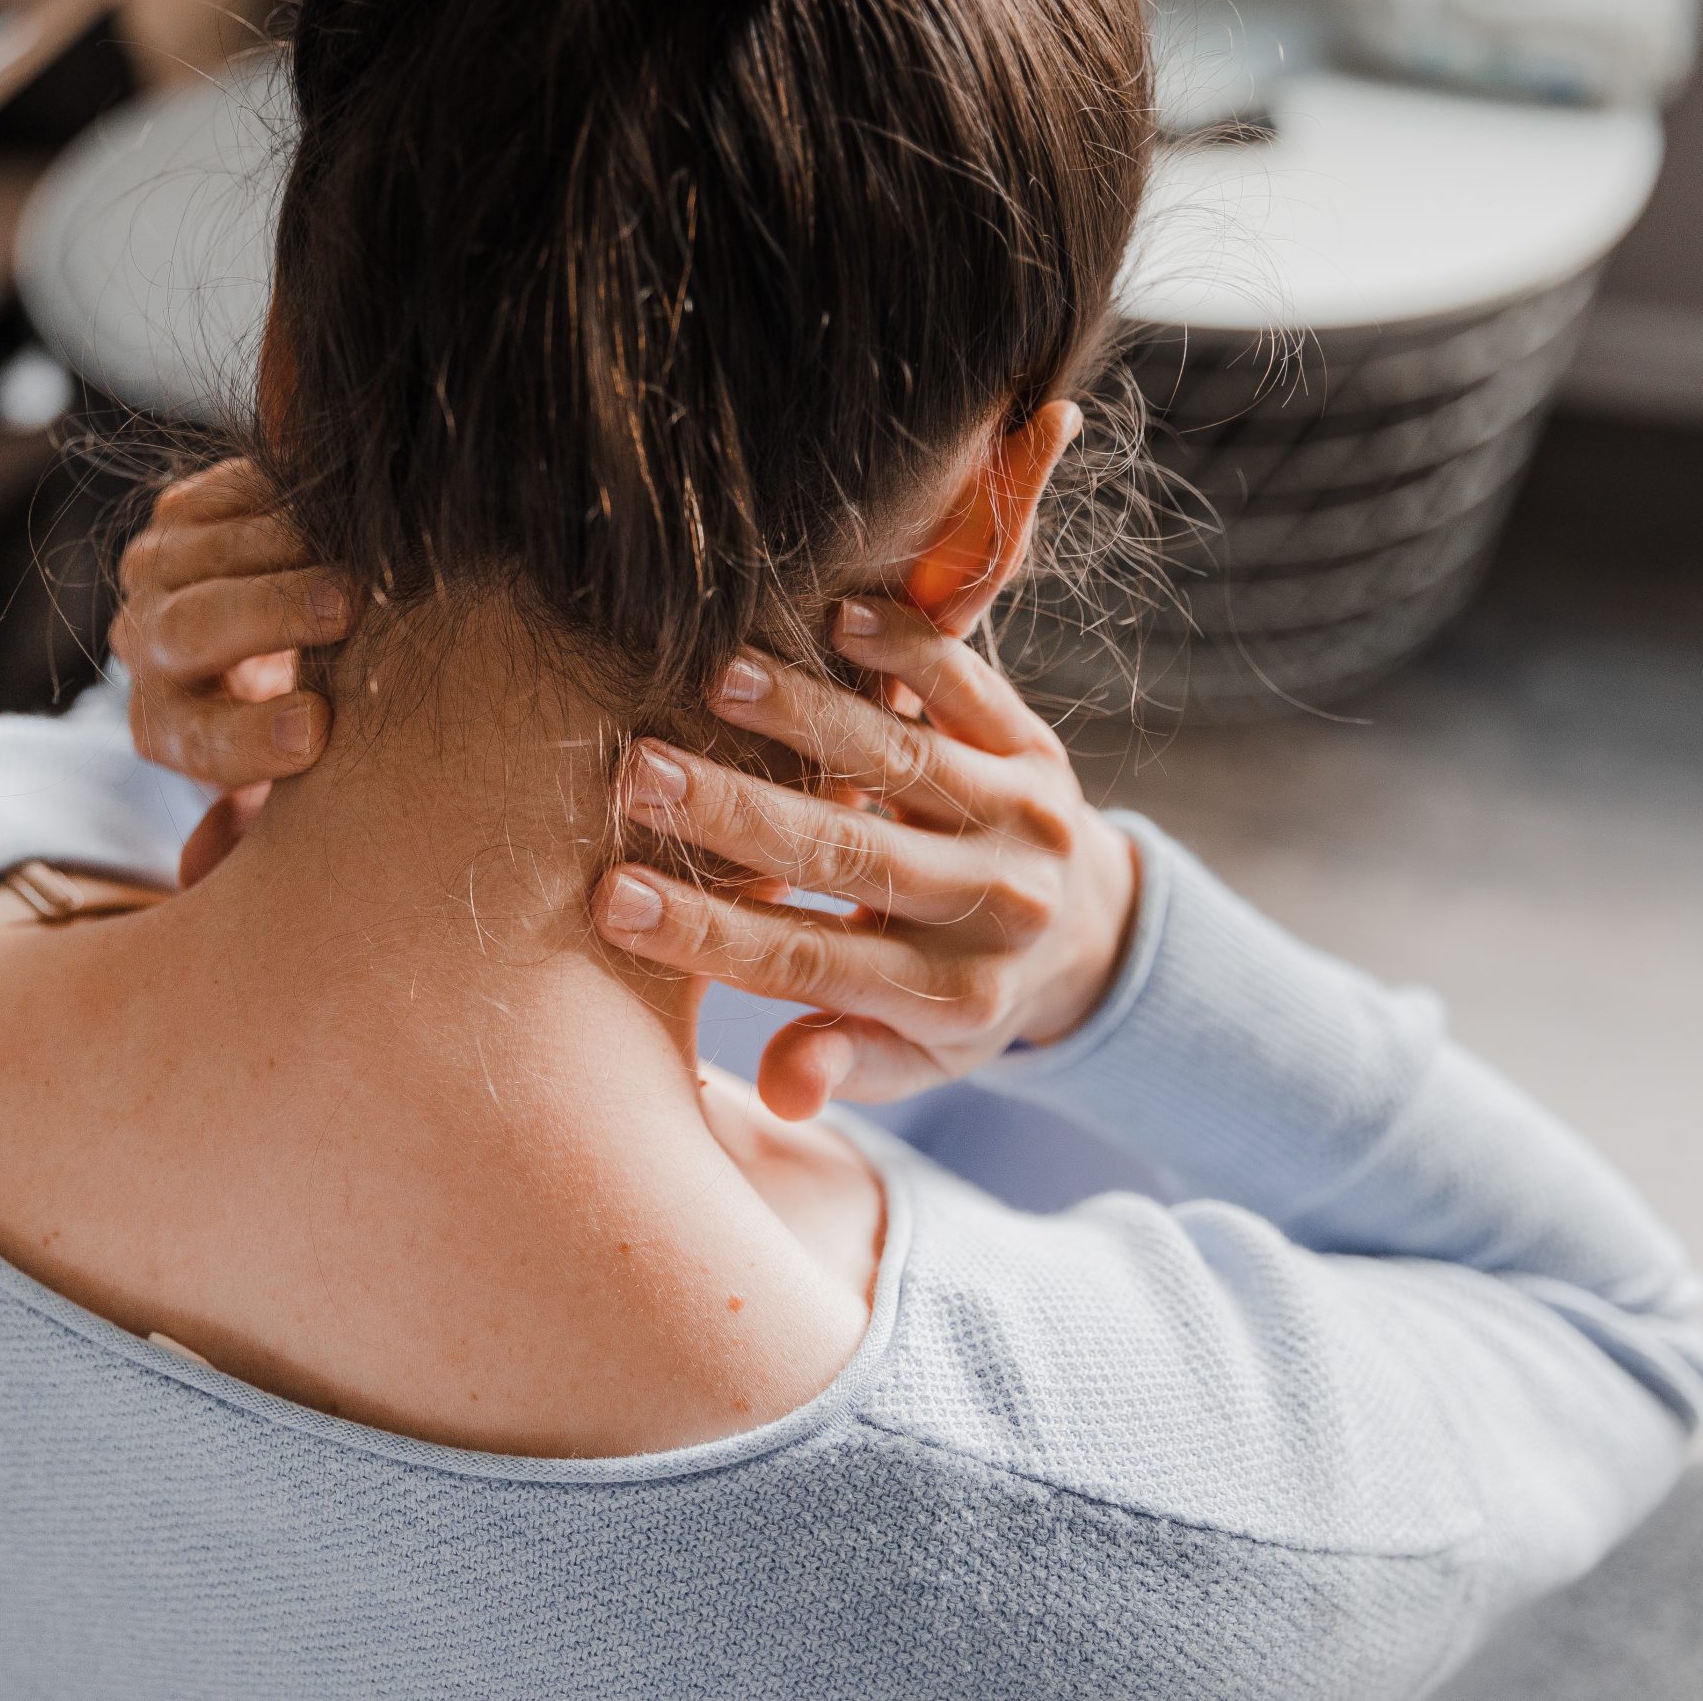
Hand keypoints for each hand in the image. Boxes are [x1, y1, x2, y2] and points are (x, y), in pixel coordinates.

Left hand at [109, 460, 350, 884]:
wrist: (302, 634)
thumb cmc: (311, 724)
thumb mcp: (297, 788)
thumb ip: (262, 830)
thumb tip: (201, 870)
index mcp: (171, 732)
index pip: (197, 741)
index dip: (253, 738)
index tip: (320, 729)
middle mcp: (149, 652)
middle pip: (186, 633)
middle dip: (266, 616)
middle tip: (347, 606)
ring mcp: (156, 576)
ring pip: (199, 555)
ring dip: (283, 549)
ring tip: (358, 554)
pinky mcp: (181, 515)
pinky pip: (219, 497)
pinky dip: (280, 500)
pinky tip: (336, 516)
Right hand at [590, 596, 1139, 1119]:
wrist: (1092, 929)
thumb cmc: (960, 998)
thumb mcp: (913, 1059)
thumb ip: (846, 1062)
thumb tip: (783, 1089)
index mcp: (950, 996)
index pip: (810, 963)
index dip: (708, 933)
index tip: (610, 898)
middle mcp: (995, 907)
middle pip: (849, 856)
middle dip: (734, 814)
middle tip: (635, 775)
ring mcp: (1023, 819)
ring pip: (902, 761)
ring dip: (807, 715)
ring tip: (715, 680)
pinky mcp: (1037, 746)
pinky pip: (968, 690)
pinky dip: (907, 652)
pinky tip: (834, 613)